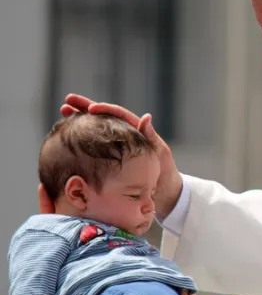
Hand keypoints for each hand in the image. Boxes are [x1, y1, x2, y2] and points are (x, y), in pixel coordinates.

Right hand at [60, 94, 182, 216]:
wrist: (164, 192)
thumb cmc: (164, 173)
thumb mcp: (159, 153)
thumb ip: (151, 136)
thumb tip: (146, 116)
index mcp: (137, 130)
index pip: (118, 114)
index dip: (104, 109)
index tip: (90, 108)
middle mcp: (125, 135)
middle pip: (103, 117)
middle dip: (85, 108)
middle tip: (67, 101)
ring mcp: (116, 145)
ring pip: (96, 128)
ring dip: (80, 119)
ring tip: (63, 112)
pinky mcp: (111, 157)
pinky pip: (95, 143)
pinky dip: (82, 138)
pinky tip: (67, 135)